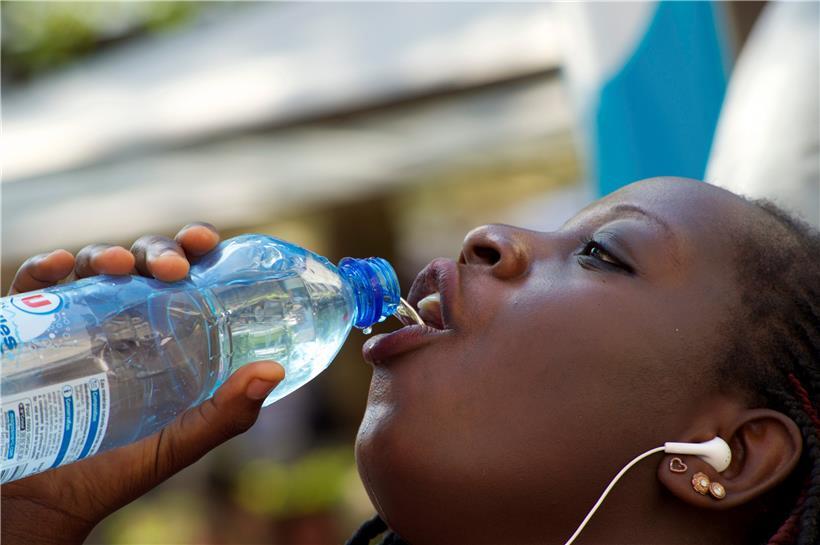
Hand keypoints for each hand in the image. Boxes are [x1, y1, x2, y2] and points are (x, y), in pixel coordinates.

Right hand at [1, 223, 284, 544]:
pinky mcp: (26, 333)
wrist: (44, 504)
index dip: (194, 250)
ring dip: (109, 255)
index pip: (182, 276)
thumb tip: (275, 371)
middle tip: (174, 268)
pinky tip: (61, 266)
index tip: (207, 243)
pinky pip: (31, 290)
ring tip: (123, 268)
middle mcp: (119, 318)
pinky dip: (45, 270)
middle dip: (159, 251)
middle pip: (142, 263)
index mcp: (161, 333)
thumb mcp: (180, 440)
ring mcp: (73, 321)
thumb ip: (226, 414)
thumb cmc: (115, 468)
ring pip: (93, 267)